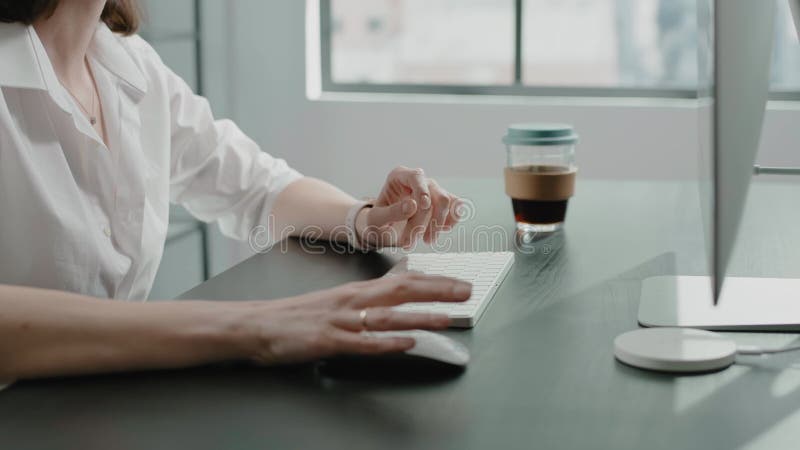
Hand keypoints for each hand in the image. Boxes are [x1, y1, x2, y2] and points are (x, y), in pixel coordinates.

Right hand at [242, 273, 471, 364]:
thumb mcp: (342, 296)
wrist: (260, 324)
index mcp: (359, 291)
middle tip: (466, 292)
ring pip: (387, 317)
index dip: (435, 282)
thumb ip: (373, 291)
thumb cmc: (302, 313)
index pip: (404, 281)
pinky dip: (386, 343)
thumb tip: (403, 276)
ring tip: (446, 318)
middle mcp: (354, 301)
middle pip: (402, 292)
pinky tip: (406, 344)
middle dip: (437, 291)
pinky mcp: (329, 340)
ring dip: (419, 317)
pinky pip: (362, 342)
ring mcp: (342, 320)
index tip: (462, 283)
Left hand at [358, 166, 462, 248]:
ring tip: (426, 240)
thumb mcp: (376, 220)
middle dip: (424, 220)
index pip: (416, 177)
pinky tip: (440, 230)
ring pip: (445, 201)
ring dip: (437, 224)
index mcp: (399, 176)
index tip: (424, 206)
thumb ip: (391, 212)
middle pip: (432, 194)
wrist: (383, 230)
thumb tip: (412, 205)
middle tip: (409, 242)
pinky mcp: (442, 203)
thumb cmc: (377, 222)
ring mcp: (432, 190)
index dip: (422, 190)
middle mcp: (418, 180)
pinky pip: (456, 206)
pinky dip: (451, 220)